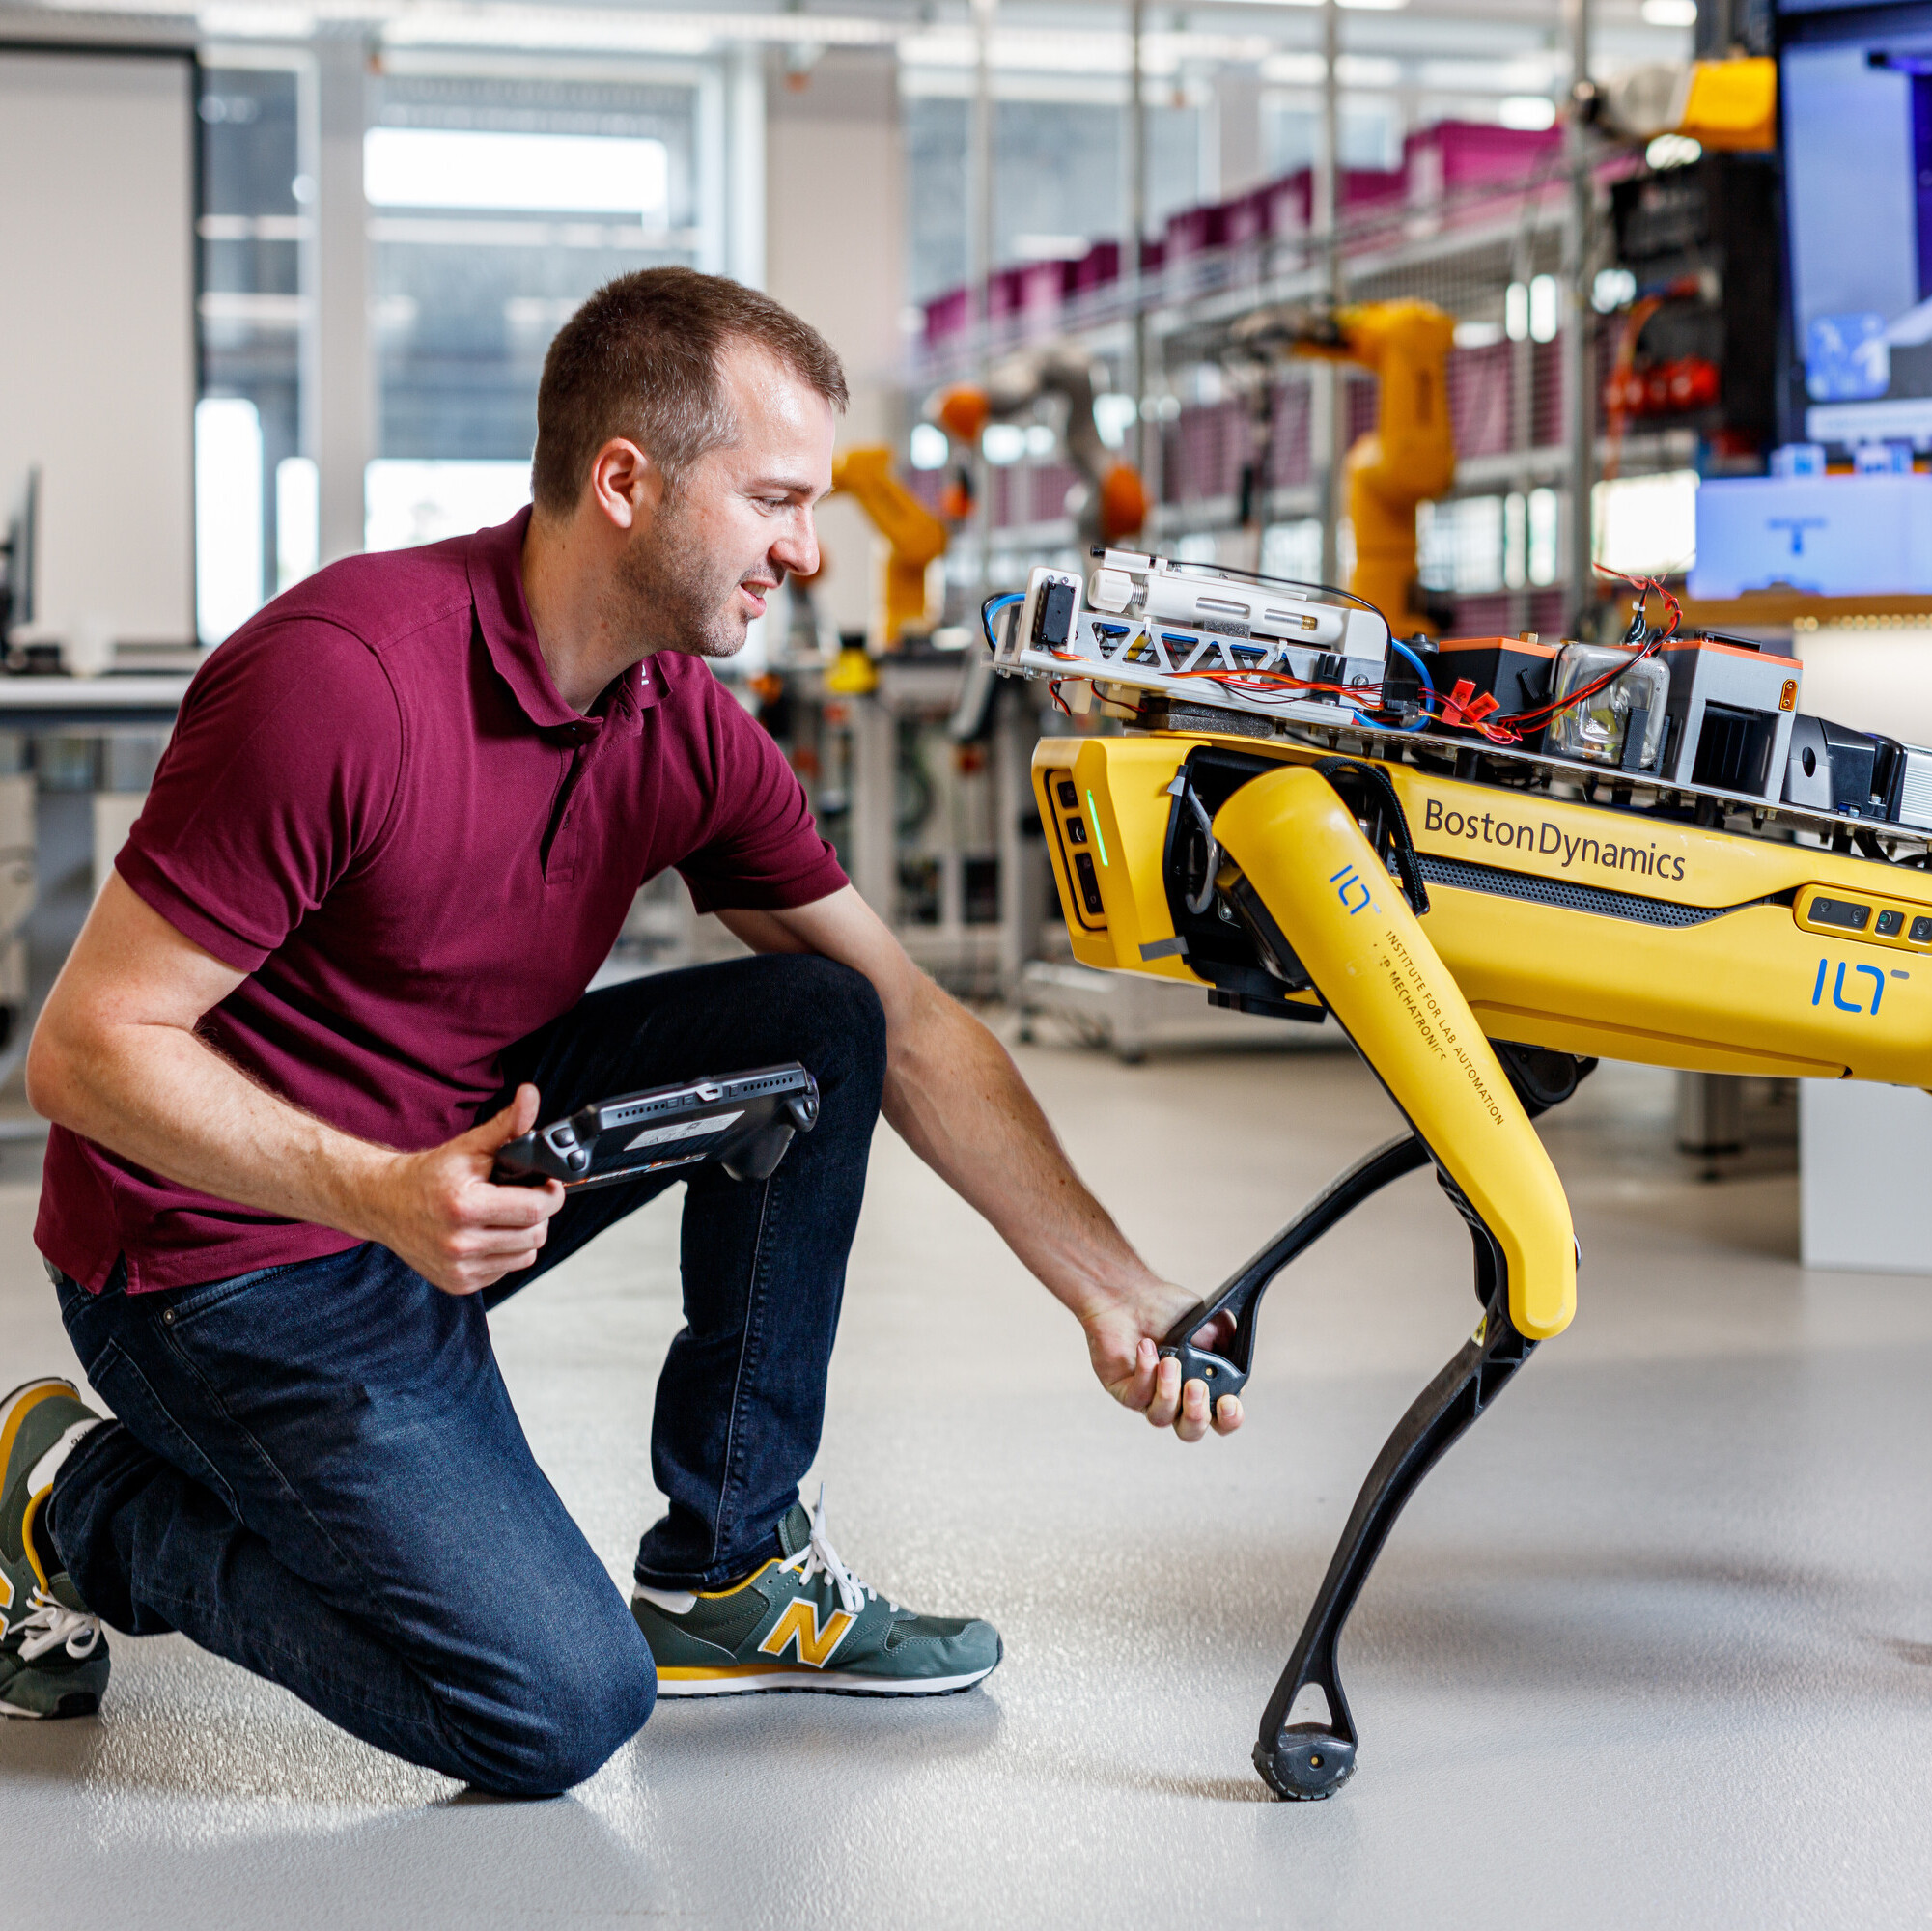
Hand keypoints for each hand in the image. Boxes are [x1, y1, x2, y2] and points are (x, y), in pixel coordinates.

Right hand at [361, 1084, 565, 1294]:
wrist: (384, 1204)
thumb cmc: (430, 1174)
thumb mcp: (469, 1146)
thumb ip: (507, 1125)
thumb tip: (531, 1095)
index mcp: (464, 1206)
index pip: (534, 1209)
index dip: (550, 1194)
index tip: (547, 1185)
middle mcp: (459, 1243)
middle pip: (535, 1235)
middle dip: (539, 1214)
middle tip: (524, 1197)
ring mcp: (458, 1268)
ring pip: (525, 1256)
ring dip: (524, 1235)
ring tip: (505, 1215)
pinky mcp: (458, 1283)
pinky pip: (505, 1270)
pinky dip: (505, 1252)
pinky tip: (488, 1234)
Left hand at [1080, 1281, 1243, 1443]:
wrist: (1131, 1293)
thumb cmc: (1167, 1308)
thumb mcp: (1211, 1321)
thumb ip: (1231, 1344)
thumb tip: (1239, 1362)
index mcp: (1203, 1387)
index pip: (1220, 1420)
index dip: (1228, 1420)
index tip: (1228, 1402)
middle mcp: (1176, 1398)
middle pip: (1190, 1431)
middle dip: (1196, 1414)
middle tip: (1195, 1385)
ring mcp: (1149, 1396)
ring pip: (1160, 1419)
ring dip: (1168, 1392)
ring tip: (1170, 1361)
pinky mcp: (1123, 1390)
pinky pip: (1136, 1398)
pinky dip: (1145, 1373)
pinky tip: (1147, 1348)